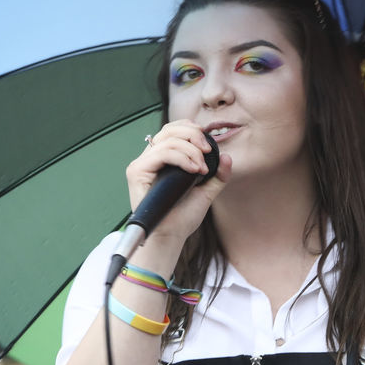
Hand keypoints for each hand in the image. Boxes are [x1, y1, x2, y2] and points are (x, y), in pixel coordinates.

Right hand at [127, 120, 231, 248]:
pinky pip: (161, 153)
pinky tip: (192, 169)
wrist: (171, 236)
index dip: (191, 128)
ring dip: (191, 150)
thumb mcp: (206, 192)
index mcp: (163, 159)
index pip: (173, 130)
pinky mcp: (137, 171)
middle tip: (207, 151)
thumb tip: (227, 157)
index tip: (208, 143)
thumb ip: (218, 176)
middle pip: (169, 129)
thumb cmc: (183, 217)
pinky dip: (180, 157)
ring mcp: (142, 164)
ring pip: (168, 141)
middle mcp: (150, 158)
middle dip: (193, 135)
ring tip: (201, 169)